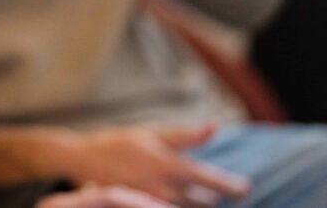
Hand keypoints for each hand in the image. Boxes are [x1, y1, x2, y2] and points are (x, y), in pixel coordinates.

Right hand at [59, 125, 249, 206]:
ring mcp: (155, 203)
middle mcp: (167, 189)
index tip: (244, 188)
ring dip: (196, 203)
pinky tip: (172, 197)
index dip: (234, 186)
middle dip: (212, 195)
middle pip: (206, 202)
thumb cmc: (118, 142)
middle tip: (211, 188)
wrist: (82, 160)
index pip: (215, 182)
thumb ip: (186, 135)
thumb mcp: (152, 133)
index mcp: (172, 166)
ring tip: (193, 194)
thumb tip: (215, 127)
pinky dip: (178, 205)